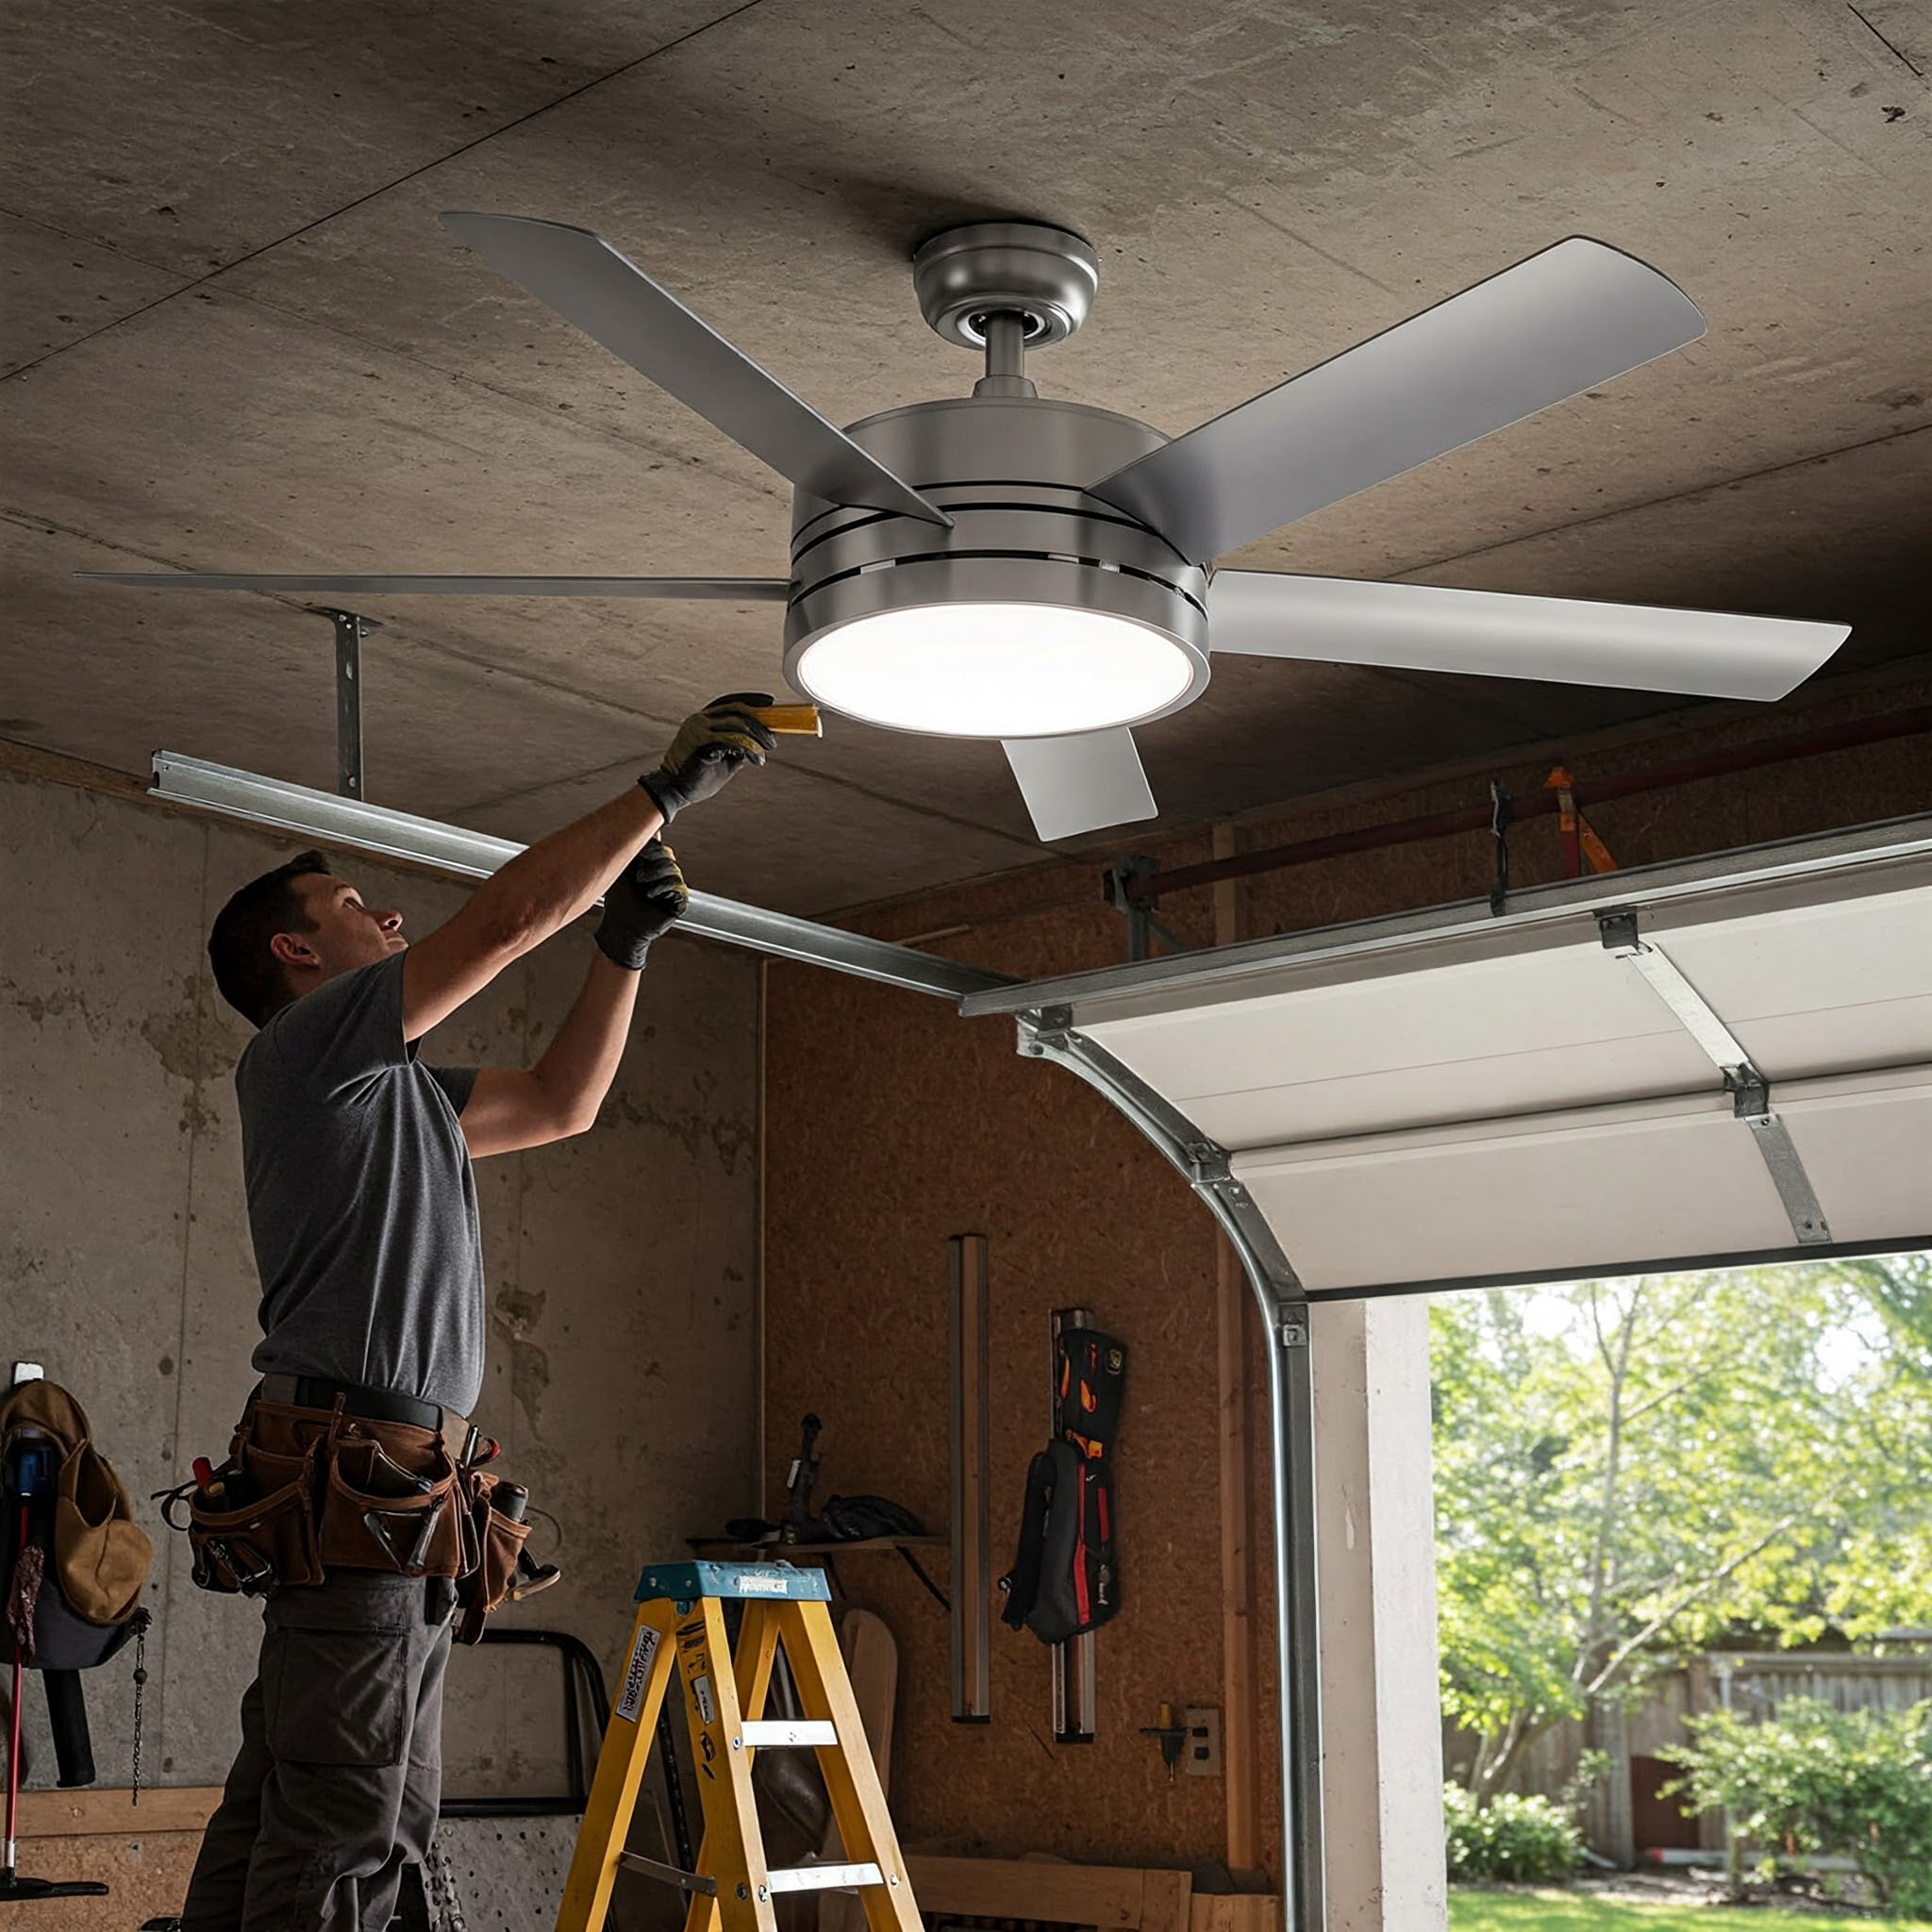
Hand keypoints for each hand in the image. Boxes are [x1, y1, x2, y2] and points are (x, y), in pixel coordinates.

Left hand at [594, 840, 688, 970]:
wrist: (620, 927)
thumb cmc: (618, 900)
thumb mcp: (619, 871)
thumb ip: (627, 852)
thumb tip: (632, 829)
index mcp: (653, 865)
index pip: (659, 848)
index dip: (652, 847)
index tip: (640, 852)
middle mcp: (665, 875)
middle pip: (667, 855)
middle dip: (652, 861)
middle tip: (637, 874)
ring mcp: (673, 889)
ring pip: (673, 870)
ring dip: (654, 877)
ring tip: (642, 887)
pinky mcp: (679, 903)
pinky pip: (679, 887)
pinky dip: (663, 889)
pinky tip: (651, 896)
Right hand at [640, 692, 777, 820]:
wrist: (675, 790)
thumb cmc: (697, 777)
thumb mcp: (722, 760)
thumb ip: (735, 751)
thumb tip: (754, 748)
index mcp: (703, 720)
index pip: (729, 703)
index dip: (751, 701)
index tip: (770, 704)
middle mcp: (700, 720)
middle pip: (736, 709)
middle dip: (758, 721)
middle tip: (772, 738)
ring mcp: (699, 730)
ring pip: (736, 723)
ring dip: (756, 735)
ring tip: (767, 749)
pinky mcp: (702, 743)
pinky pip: (732, 739)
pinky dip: (748, 747)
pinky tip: (756, 758)